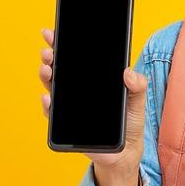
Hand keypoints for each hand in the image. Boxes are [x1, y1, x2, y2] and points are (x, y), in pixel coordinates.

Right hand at [38, 27, 148, 185]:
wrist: (125, 153)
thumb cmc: (129, 124)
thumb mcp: (137, 103)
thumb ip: (137, 86)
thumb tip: (128, 72)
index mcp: (94, 81)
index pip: (77, 58)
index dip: (64, 44)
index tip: (54, 32)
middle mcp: (78, 90)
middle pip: (61, 68)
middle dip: (51, 57)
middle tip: (49, 51)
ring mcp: (70, 106)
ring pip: (53, 87)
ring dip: (47, 76)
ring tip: (47, 69)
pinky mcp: (66, 124)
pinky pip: (52, 114)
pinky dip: (48, 105)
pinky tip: (47, 98)